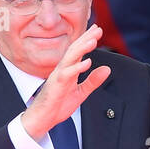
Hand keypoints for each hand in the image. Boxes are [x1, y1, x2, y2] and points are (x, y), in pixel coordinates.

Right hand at [20, 25, 110, 143]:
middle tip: (97, 29)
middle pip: (74, 50)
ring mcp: (58, 76)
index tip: (96, 29)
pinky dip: (77, 68)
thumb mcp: (81, 93)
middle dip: (86, 39)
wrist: (42, 119)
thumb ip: (93, 81)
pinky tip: (87, 62)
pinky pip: (66, 74)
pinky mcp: (56, 86)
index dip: (87, 40)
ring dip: (82, 49)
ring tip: (93, 41)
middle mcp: (62, 70)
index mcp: (68, 71)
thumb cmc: (57, 105)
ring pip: (70, 59)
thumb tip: (107, 69)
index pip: (78, 52)